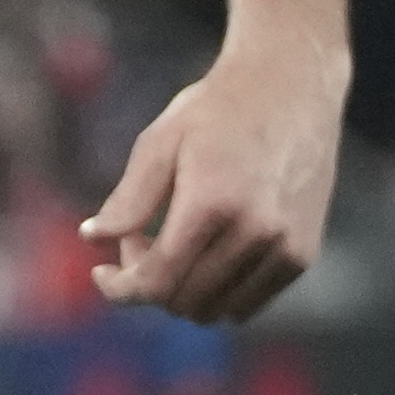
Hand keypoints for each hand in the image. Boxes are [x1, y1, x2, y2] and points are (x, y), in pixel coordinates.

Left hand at [79, 48, 343, 322]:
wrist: (292, 83)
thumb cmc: (216, 110)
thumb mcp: (160, 142)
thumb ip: (127, 199)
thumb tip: (92, 239)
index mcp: (212, 203)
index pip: (157, 281)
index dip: (121, 289)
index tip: (102, 273)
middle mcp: (254, 231)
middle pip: (182, 301)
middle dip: (148, 281)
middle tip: (139, 240)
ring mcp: (284, 247)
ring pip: (215, 311)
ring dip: (182, 291)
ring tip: (173, 243)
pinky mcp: (302, 254)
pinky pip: (247, 303)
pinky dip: (218, 292)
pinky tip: (206, 252)